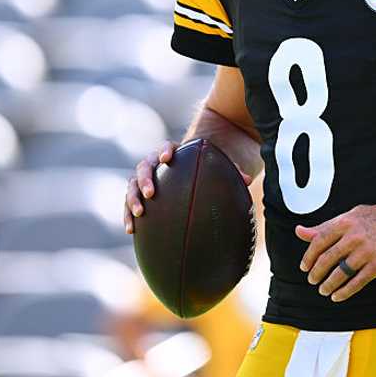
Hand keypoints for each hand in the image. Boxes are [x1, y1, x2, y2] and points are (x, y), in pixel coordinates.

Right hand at [123, 140, 254, 233]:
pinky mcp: (140, 196)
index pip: (165, 147)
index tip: (166, 158)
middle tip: (151, 193)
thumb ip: (230, 170)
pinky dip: (128, 215)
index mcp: (173, 152)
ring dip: (132, 198)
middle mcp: (154, 164)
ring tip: (139, 213)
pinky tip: (131, 230)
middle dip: (145, 179)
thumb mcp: (217, 167)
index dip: (163, 151)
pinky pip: (129, 204)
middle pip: (144, 166)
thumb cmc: (205, 169)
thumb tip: (247, 179)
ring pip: (132, 185)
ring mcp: (145, 180)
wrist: (190, 173)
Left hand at [295, 204, 375, 302]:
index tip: (304, 267)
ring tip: (323, 290)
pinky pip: (357, 282)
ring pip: (341, 273)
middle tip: (312, 280)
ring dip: (329, 284)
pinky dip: (345, 291)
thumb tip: (299, 232)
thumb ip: (325, 226)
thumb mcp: (350, 216)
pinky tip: (338, 296)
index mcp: (346, 222)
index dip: (309, 256)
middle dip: (316, 273)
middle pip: (328, 259)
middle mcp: (355, 237)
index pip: (319, 241)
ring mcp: (367, 252)